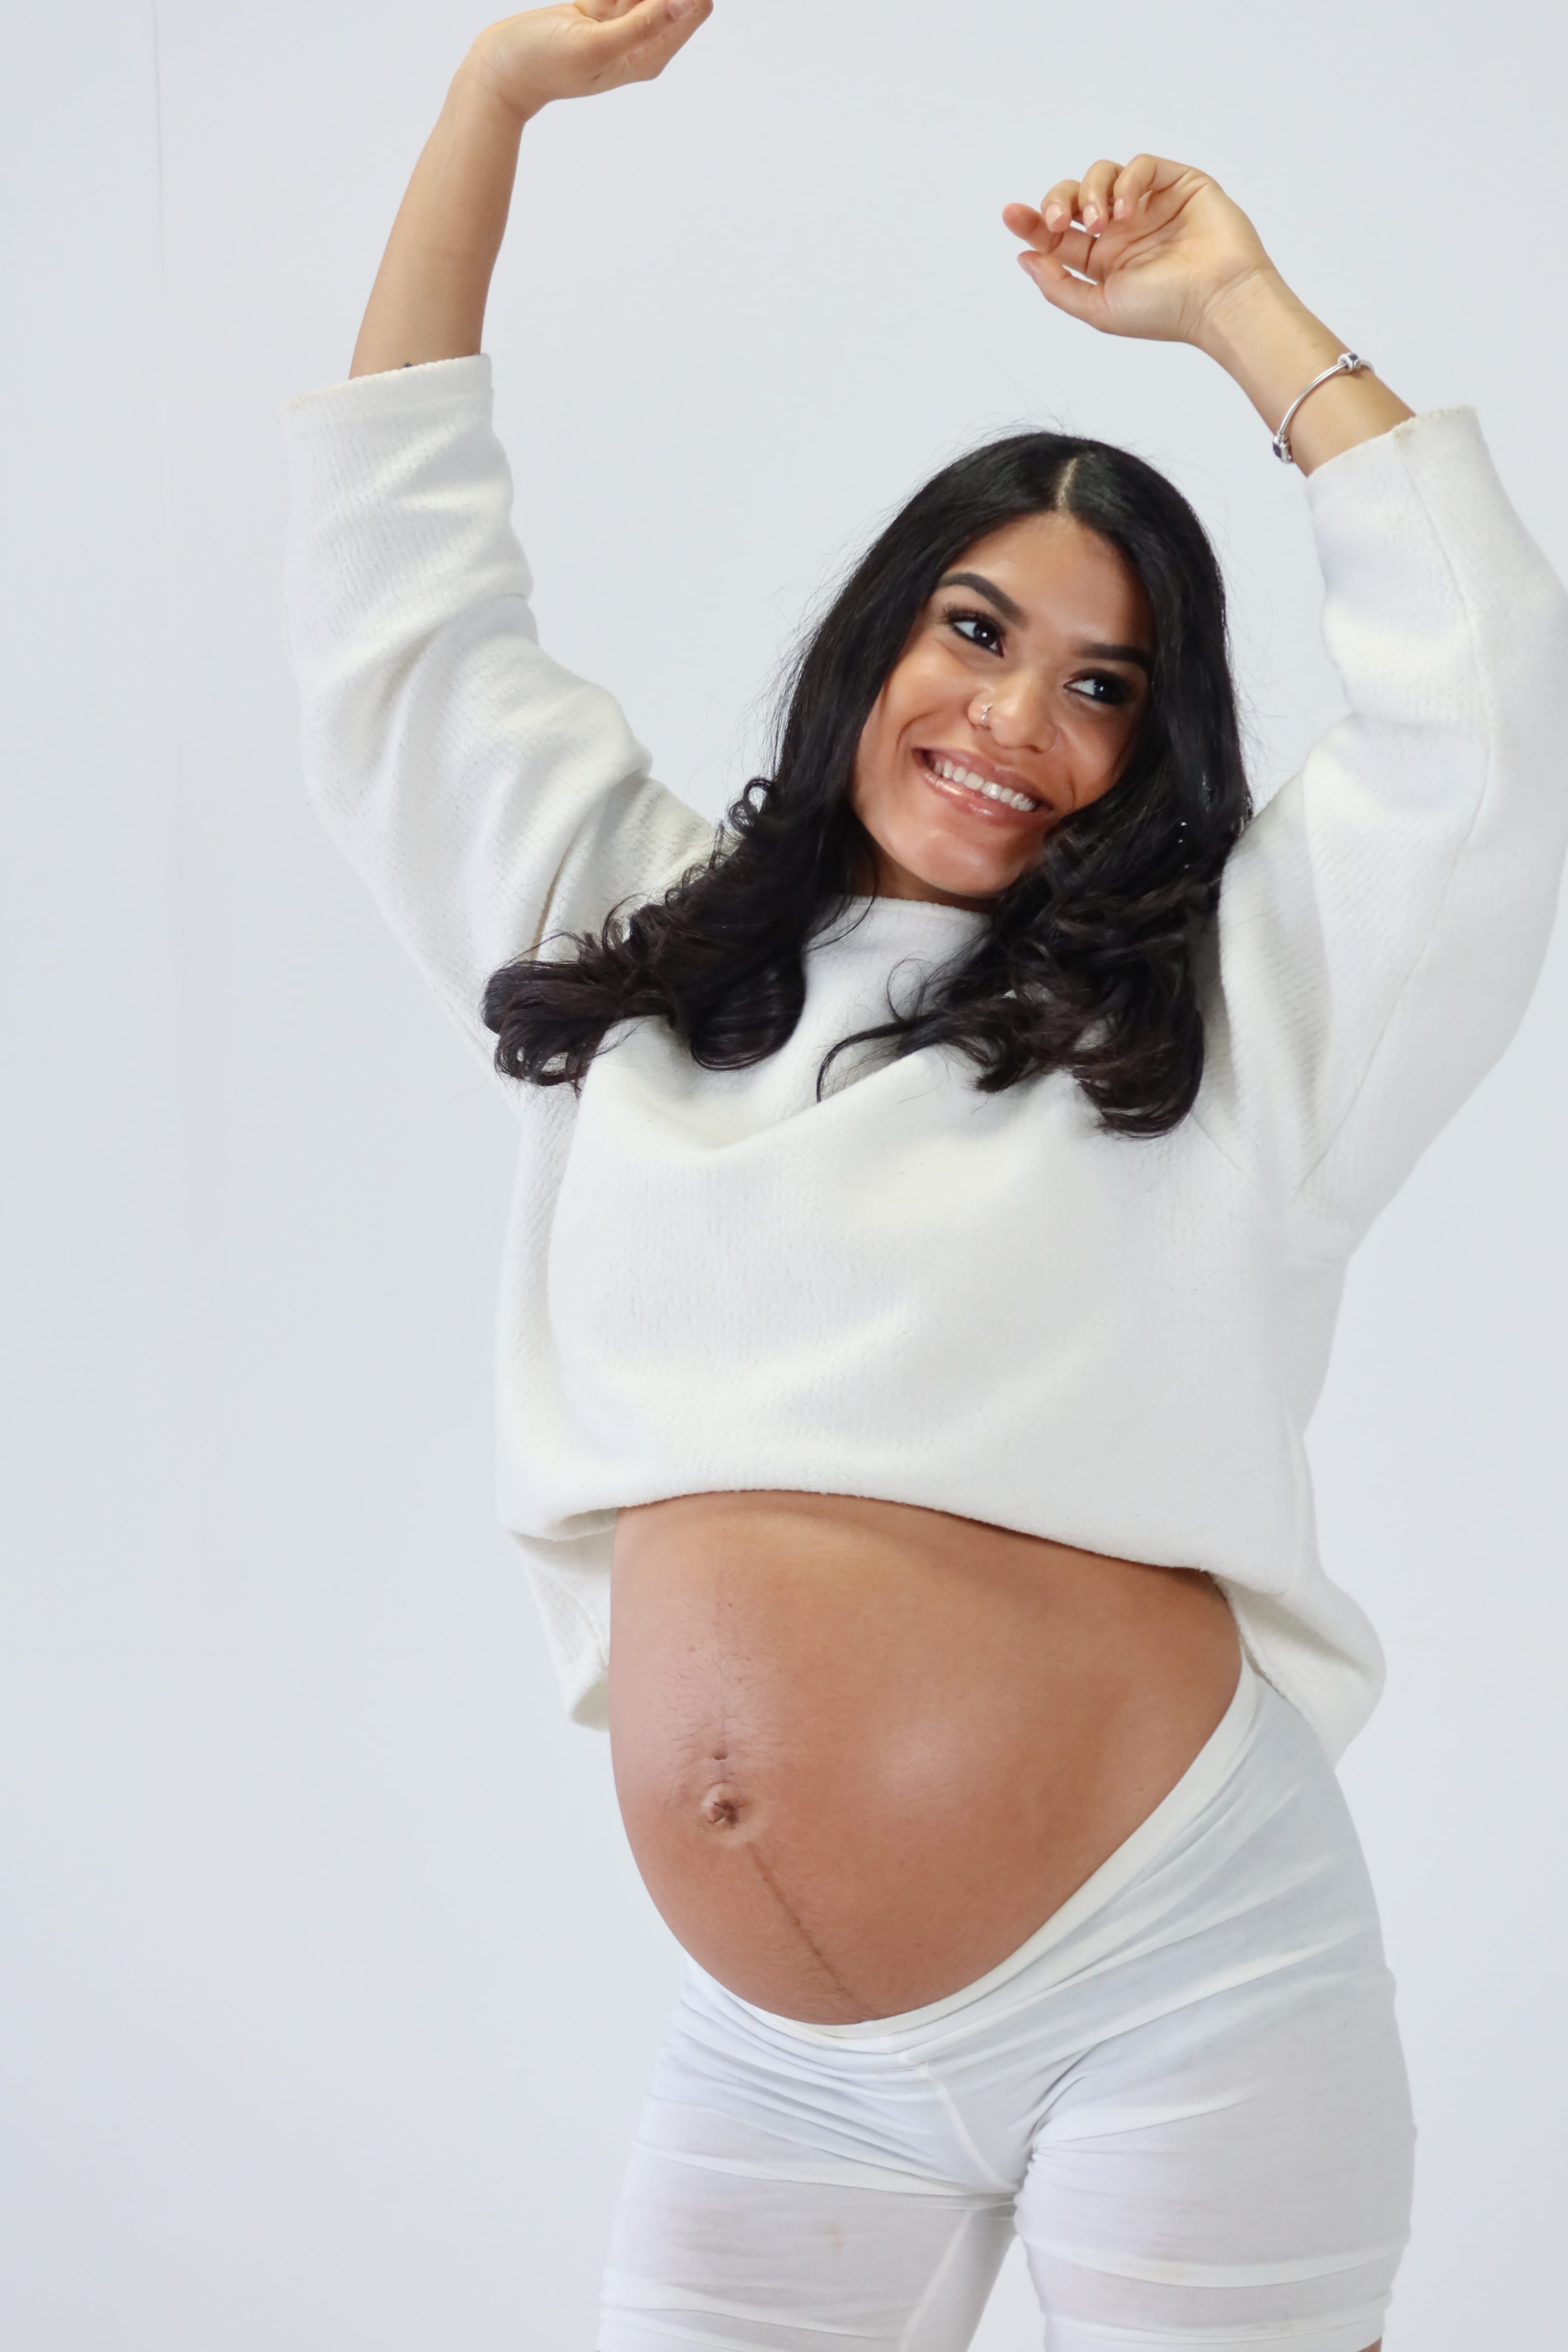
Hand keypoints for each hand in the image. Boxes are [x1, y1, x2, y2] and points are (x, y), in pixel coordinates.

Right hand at [466, 0, 712, 124]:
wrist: (503, 67)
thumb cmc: (544, 64)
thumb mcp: (595, 44)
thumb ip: (642, 25)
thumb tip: (685, 1)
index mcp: (650, 54)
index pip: (695, 7)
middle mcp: (643, 38)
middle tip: (612, 1)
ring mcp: (622, 21)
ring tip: (596, 7)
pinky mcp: (601, 7)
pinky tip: (591, 3)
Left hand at [1003, 157, 1275, 350]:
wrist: (1218, 300)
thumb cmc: (1165, 311)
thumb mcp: (1098, 307)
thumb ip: (1058, 286)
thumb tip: (1024, 257)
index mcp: (1103, 260)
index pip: (1058, 232)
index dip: (1032, 221)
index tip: (1010, 215)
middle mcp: (1124, 229)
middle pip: (1074, 197)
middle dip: (1058, 201)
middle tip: (1059, 220)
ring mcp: (1150, 204)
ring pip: (1103, 175)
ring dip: (1091, 192)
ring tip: (1101, 222)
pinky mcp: (1178, 183)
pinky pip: (1140, 165)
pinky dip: (1127, 182)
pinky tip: (1127, 211)